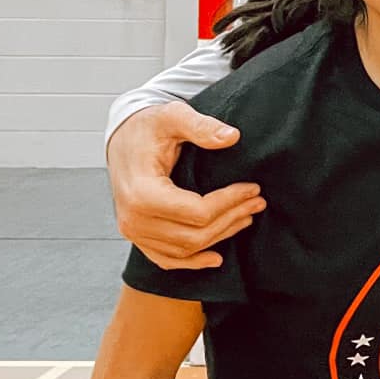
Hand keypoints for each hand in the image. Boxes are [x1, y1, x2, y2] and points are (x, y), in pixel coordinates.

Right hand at [107, 102, 262, 270]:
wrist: (122, 139)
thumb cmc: (148, 127)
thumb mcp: (172, 116)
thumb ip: (201, 126)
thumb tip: (232, 137)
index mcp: (141, 193)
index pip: (197, 212)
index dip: (230, 202)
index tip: (253, 188)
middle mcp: (134, 219)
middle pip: (194, 235)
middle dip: (231, 219)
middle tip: (258, 201)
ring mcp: (133, 232)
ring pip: (185, 249)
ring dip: (220, 237)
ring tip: (246, 217)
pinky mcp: (137, 236)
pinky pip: (166, 259)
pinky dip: (191, 262)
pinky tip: (215, 258)